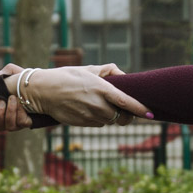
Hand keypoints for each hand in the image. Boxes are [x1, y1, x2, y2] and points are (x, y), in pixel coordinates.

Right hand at [0, 63, 150, 126]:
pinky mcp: (82, 123)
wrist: (41, 91)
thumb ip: (108, 71)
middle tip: (126, 109)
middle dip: (127, 115)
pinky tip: (89, 109)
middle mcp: (97, 104)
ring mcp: (89, 116)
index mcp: (101, 89)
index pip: (127, 103)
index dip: (141, 110)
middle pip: (122, 118)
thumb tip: (124, 76)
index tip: (151, 114)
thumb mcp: (87, 69)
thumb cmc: (66, 76)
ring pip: (110, 121)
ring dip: (112, 116)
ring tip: (101, 104)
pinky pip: (98, 124)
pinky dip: (99, 119)